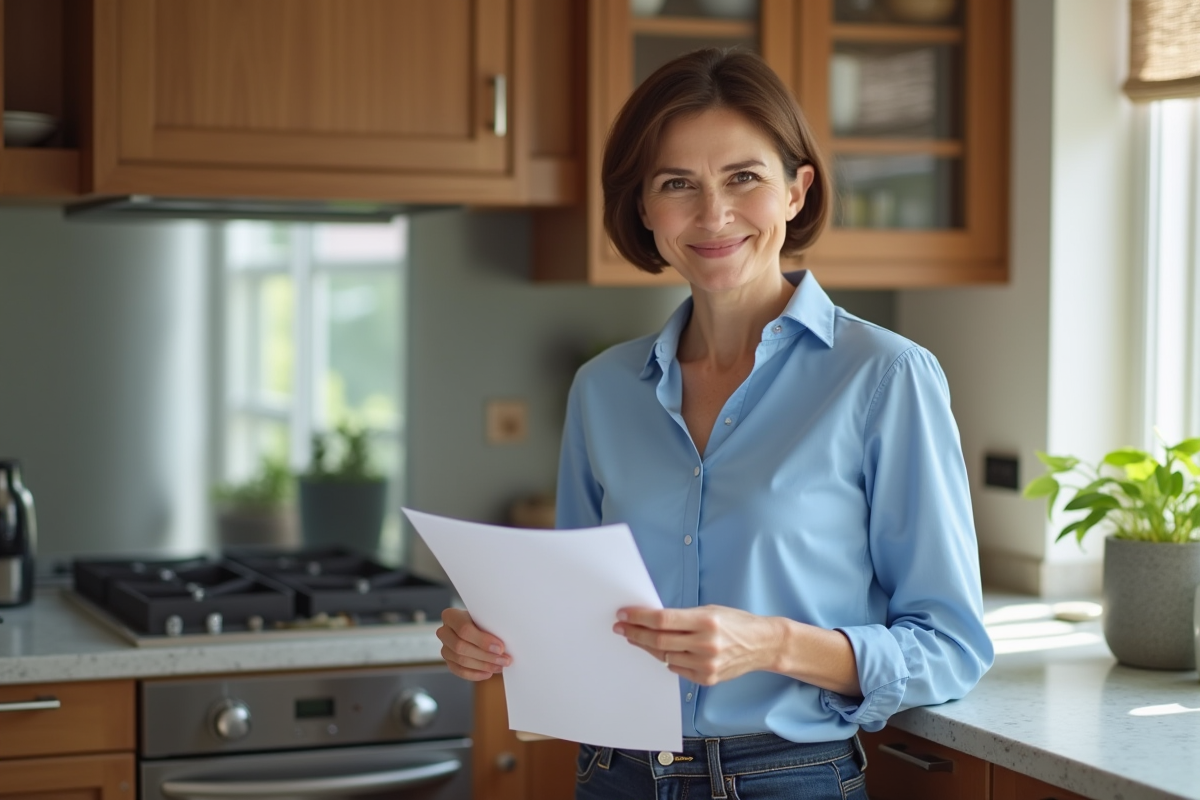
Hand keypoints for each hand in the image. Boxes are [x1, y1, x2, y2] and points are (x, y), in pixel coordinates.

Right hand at [436, 608, 511, 680]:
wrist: (477, 626)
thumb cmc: (482, 620)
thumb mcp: (485, 617)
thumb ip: (490, 626)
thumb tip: (503, 644)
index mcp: (451, 616)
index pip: (464, 629)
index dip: (483, 641)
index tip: (500, 648)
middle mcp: (444, 632)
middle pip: (461, 647)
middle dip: (485, 655)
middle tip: (504, 660)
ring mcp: (445, 648)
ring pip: (461, 660)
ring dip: (483, 665)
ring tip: (500, 666)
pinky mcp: (448, 661)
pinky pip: (460, 671)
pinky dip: (475, 674)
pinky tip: (488, 673)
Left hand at [612, 605, 780, 685]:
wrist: (762, 645)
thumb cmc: (736, 623)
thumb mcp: (710, 611)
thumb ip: (683, 617)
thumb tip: (651, 619)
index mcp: (706, 621)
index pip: (663, 620)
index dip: (639, 617)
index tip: (624, 614)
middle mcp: (706, 644)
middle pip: (659, 640)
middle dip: (635, 633)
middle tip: (621, 628)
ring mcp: (706, 665)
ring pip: (664, 656)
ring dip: (646, 647)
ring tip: (636, 638)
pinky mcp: (707, 679)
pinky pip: (676, 669)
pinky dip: (667, 658)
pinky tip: (663, 651)